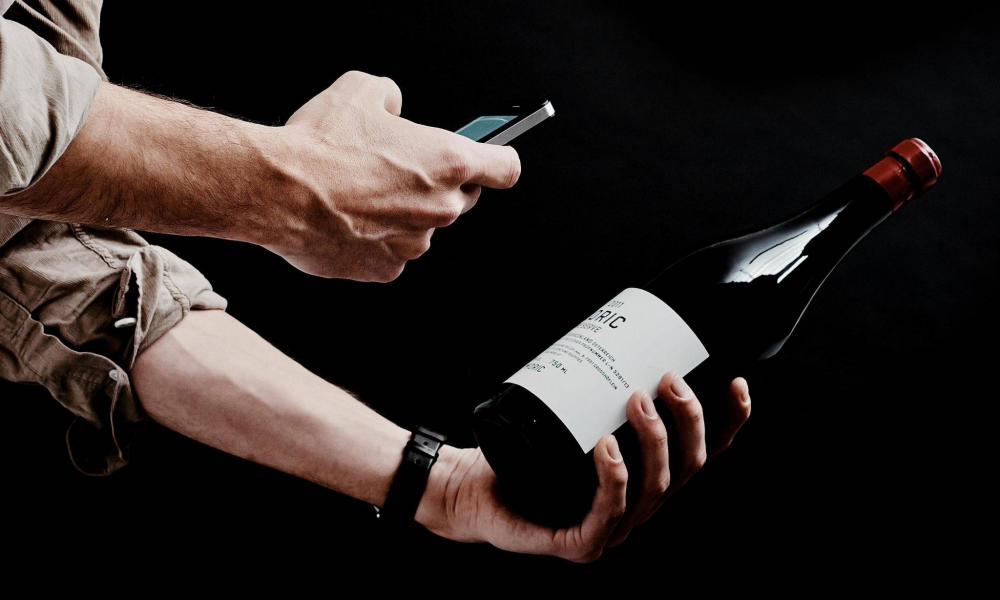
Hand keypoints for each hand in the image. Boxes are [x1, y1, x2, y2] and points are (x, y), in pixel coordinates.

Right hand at [264, 70, 521, 280]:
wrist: (276, 190)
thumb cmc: (319, 143)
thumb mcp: (361, 90)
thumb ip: (392, 97)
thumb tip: (393, 107)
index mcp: (448, 161)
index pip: (506, 167)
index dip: (498, 159)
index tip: (490, 158)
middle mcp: (440, 207)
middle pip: (463, 198)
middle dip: (440, 185)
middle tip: (403, 170)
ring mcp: (415, 243)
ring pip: (422, 227)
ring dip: (404, 213)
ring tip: (362, 193)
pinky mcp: (387, 269)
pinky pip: (392, 253)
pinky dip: (376, 239)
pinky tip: (348, 219)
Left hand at [416, 373, 750, 561]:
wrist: (471, 487)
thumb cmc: (523, 449)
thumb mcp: (571, 411)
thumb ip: (598, 384)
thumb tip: (617, 328)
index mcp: (647, 477)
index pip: (702, 453)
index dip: (729, 422)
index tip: (734, 381)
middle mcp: (638, 505)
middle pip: (688, 468)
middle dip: (687, 421)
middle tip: (665, 381)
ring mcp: (613, 528)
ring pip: (654, 489)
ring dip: (653, 441)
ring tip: (635, 399)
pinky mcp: (580, 544)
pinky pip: (606, 514)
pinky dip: (613, 480)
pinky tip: (608, 450)